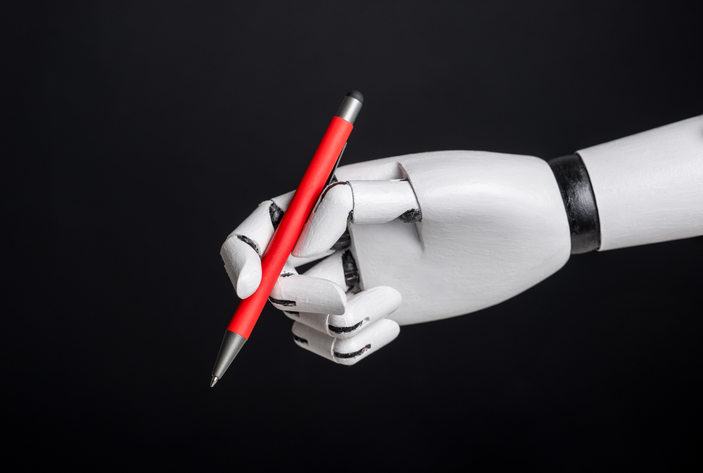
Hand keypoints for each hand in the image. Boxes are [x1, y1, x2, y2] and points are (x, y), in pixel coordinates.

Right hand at [221, 151, 571, 364]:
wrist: (538, 226)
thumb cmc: (483, 190)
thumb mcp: (419, 184)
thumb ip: (351, 203)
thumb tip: (301, 240)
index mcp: (334, 198)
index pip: (261, 226)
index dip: (240, 255)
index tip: (250, 285)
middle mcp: (336, 240)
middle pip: (274, 280)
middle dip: (297, 295)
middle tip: (344, 294)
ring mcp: (356, 278)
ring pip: (304, 320)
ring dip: (337, 322)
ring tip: (393, 301)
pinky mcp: (379, 311)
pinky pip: (337, 344)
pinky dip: (354, 344)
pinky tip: (395, 322)